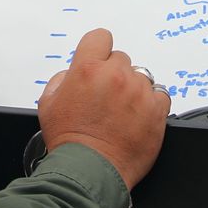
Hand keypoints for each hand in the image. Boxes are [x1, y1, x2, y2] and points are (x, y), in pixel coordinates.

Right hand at [36, 28, 169, 188]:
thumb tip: (73, 72)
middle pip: (121, 59)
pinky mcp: (156, 110)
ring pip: (141, 77)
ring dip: (133, 89)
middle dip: (114, 74)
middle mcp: (114, 76)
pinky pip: (159, 95)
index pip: (100, 37)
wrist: (90, 171)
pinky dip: (151, 104)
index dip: (98, 50)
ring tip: (122, 112)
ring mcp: (138, 92)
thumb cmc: (70, 142)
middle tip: (107, 97)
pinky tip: (137, 118)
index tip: (100, 60)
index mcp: (87, 70)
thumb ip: (61, 79)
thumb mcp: (48, 104)